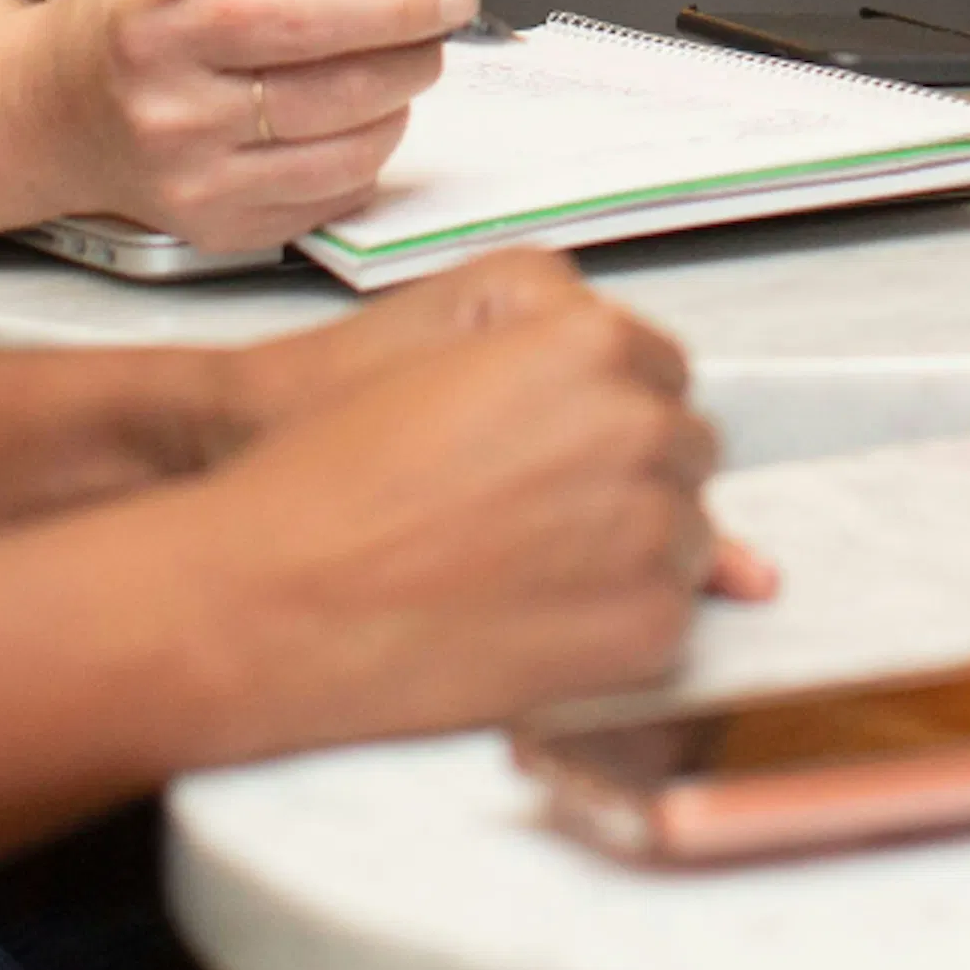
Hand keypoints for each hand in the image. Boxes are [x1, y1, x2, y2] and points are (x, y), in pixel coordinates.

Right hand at [27, 0, 469, 251]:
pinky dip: (365, 157)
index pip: (293, 19)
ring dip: (398, 108)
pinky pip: (332, 201)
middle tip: (436, 30)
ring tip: (394, 71)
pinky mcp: (221, 233)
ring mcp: (197, 188)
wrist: (61, 115)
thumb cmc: (138, 18)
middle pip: (332, 93)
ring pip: (346, 155)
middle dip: (410, 56)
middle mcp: (173, 120)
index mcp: (158, 34)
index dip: (385, 8)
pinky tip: (353, 121)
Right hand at [179, 274, 738, 763]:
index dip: (600, 406)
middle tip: (529, 504)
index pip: (658, 368)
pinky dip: (619, 620)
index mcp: (588, 341)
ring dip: (629, 546)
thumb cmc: (336, 474)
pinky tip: (532, 610)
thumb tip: (645, 400)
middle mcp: (637, 427)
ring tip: (522, 559)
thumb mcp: (444, 364)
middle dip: (625, 473)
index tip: (556, 437)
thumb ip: (562, 368)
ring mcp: (651, 531)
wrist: (281, 591)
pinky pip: (671, 616)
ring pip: (688, 534)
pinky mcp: (646, 628)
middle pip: (682, 448)